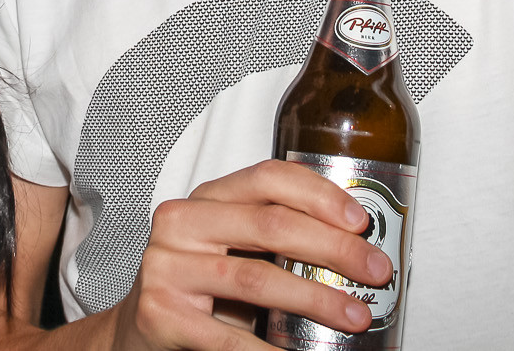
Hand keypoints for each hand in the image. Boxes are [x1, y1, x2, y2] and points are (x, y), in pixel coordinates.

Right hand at [109, 159, 388, 350]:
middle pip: (270, 224)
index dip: (319, 194)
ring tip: (355, 316)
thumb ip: (273, 236)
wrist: (138, 333)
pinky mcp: (160, 314)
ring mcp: (166, 269)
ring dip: (316, 299)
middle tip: (375, 271)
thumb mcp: (231, 249)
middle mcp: (181, 224)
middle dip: (334, 248)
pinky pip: (227, 338)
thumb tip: (357, 246)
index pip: (268, 178)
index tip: (360, 222)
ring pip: (256, 278)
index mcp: (205, 199)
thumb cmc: (199, 290)